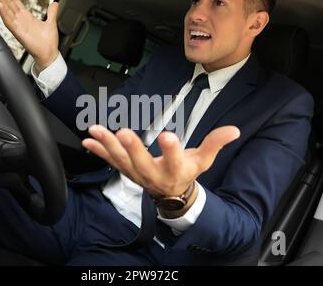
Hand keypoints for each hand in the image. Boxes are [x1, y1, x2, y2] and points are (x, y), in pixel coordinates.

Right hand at [0, 0, 58, 73]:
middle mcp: (21, 21)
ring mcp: (19, 26)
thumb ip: (52, 12)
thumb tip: (55, 4)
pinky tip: (0, 5)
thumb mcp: (51, 23)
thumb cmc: (48, 42)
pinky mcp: (18, 33)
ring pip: (7, 10)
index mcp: (27, 18)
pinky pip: (9, 22)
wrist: (49, 54)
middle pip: (9, 3)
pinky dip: (4, 14)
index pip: (16, 2)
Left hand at [82, 125, 239, 199]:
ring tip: (96, 131)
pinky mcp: (126, 170)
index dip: (172, 149)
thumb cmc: (187, 172)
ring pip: (122, 160)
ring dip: (108, 145)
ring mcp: (137, 173)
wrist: (171, 193)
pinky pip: (111, 161)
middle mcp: (154, 173)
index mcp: (176, 169)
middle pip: (142, 162)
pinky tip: (88, 139)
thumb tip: (234, 129)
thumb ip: (215, 143)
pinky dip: (99, 151)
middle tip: (123, 133)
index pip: (176, 160)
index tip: (169, 136)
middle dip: (132, 148)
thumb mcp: (204, 160)